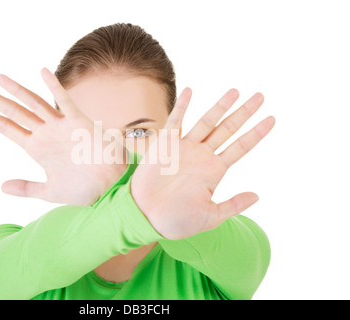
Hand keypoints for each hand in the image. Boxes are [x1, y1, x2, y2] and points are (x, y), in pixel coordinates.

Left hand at [0, 68, 126, 205]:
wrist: (111, 187)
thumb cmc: (84, 190)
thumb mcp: (49, 191)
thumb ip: (26, 188)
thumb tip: (1, 186)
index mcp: (37, 148)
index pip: (8, 128)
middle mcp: (46, 134)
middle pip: (15, 112)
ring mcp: (61, 127)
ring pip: (34, 104)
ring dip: (16, 91)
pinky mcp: (79, 123)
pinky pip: (65, 102)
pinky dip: (55, 87)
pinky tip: (42, 72)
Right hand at [131, 88, 274, 239]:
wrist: (147, 218)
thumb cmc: (177, 221)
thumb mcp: (211, 217)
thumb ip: (233, 205)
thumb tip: (257, 196)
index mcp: (214, 171)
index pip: (240, 147)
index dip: (256, 133)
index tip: (272, 119)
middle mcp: (202, 156)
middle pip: (228, 129)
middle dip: (244, 113)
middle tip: (261, 97)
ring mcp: (184, 149)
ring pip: (207, 122)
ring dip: (221, 107)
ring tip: (236, 91)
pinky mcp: (165, 146)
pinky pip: (175, 122)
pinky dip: (182, 107)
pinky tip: (191, 91)